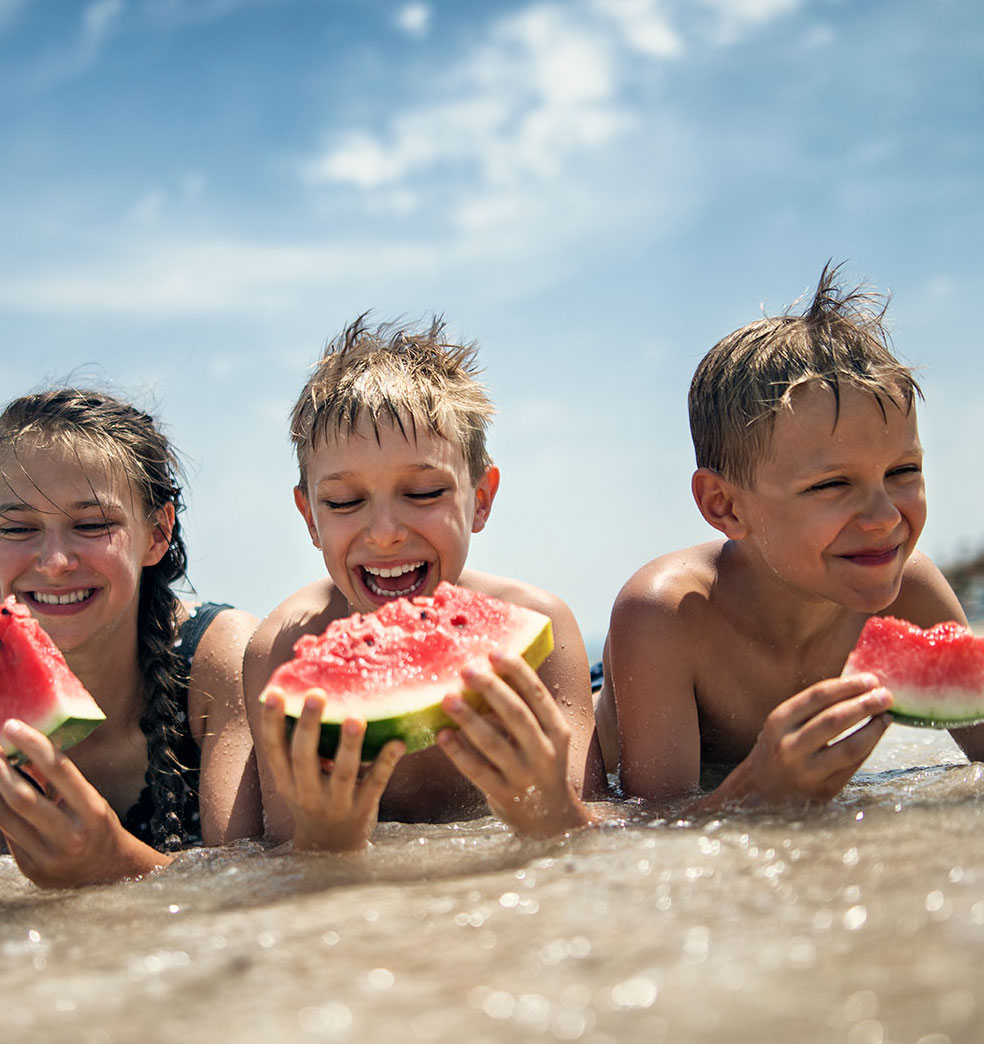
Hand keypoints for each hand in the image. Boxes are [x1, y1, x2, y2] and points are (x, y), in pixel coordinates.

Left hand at [0, 720, 171, 887]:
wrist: (109, 874)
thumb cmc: (99, 827)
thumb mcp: (90, 801)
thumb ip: (60, 783)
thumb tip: (24, 753)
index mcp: (92, 810)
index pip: (59, 770)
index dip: (33, 745)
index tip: (13, 726)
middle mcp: (70, 835)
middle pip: (22, 797)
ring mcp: (48, 857)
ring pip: (5, 818)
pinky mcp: (31, 870)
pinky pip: (7, 835)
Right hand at [259, 691, 404, 852]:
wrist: (331, 847)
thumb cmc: (315, 797)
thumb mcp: (297, 778)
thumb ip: (301, 746)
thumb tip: (307, 691)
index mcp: (286, 780)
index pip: (273, 748)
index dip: (271, 721)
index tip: (274, 692)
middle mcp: (306, 793)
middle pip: (304, 757)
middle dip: (310, 725)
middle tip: (317, 694)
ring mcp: (335, 804)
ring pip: (342, 772)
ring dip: (349, 744)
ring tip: (356, 717)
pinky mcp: (362, 810)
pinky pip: (375, 784)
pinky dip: (386, 763)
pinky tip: (397, 742)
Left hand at [437, 651, 594, 837]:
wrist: (551, 820)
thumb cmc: (539, 765)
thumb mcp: (546, 738)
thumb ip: (524, 711)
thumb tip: (488, 671)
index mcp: (558, 731)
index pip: (537, 695)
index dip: (517, 672)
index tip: (495, 651)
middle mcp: (545, 752)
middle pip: (516, 715)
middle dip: (491, 689)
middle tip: (466, 669)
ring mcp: (525, 776)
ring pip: (494, 743)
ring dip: (469, 719)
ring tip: (447, 699)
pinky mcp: (505, 795)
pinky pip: (478, 771)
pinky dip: (459, 752)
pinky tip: (442, 735)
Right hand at [703, 673, 891, 809]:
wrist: (760, 791)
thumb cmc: (779, 747)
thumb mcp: (784, 724)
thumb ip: (814, 708)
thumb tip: (860, 688)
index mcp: (779, 722)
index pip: (818, 696)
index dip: (848, 686)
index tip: (871, 679)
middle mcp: (790, 746)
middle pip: (835, 720)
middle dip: (864, 705)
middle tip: (887, 695)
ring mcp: (806, 771)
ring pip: (850, 747)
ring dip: (873, 729)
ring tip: (887, 716)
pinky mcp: (823, 791)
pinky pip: (853, 766)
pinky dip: (869, 747)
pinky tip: (876, 735)